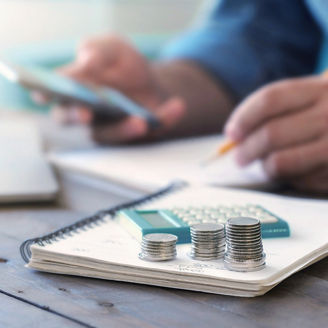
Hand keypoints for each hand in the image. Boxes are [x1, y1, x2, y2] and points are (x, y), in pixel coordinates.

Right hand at [34, 34, 184, 142]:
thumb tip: (85, 62)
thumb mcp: (112, 48)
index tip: (44, 92)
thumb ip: (97, 51)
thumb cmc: (122, 65)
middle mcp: (87, 113)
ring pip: (111, 134)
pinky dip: (164, 118)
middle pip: (73, 120)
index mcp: (75, 89)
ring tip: (141, 121)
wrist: (148, 81)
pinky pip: (149, 129)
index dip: (47, 92)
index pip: (55, 92)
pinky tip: (177, 107)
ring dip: (126, 128)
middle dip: (77, 116)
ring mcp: (110, 127)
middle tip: (84, 113)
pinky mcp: (136, 133)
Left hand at [224, 76, 327, 192]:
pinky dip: (289, 178)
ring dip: (264, 167)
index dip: (244, 117)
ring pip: (281, 162)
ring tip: (263, 166)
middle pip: (272, 133)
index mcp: (320, 89)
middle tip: (239, 158)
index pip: (271, 99)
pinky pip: (301, 180)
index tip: (231, 133)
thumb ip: (278, 110)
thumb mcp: (313, 98)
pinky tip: (293, 172)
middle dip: (247, 149)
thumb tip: (236, 136)